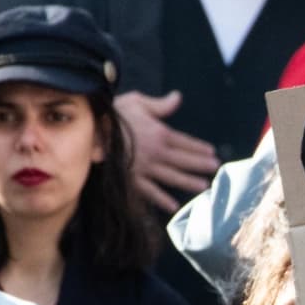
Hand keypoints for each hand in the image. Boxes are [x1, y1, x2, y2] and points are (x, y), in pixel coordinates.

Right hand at [113, 90, 220, 212]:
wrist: (90, 130)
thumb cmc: (113, 113)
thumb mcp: (137, 102)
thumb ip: (160, 105)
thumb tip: (177, 97)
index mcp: (159, 133)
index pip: (185, 142)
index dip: (199, 148)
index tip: (212, 153)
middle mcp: (156, 152)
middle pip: (183, 160)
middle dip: (200, 165)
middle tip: (215, 170)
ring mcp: (145, 167)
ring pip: (171, 177)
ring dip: (188, 182)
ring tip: (203, 187)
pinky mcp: (131, 178)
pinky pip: (149, 191)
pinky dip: (161, 199)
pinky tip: (173, 207)